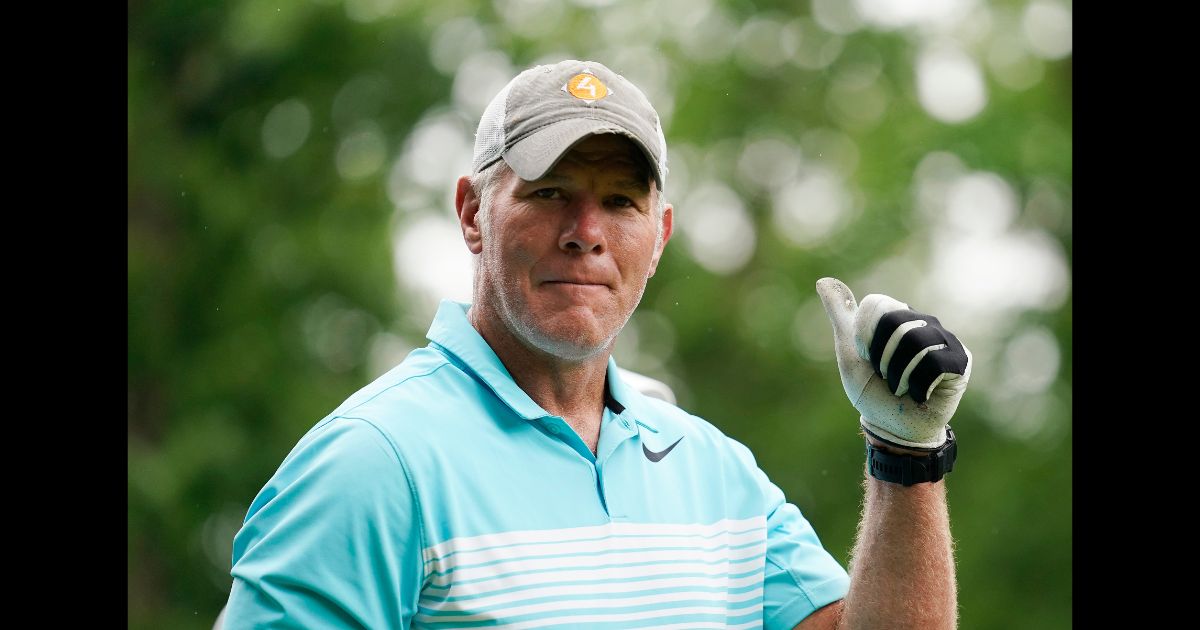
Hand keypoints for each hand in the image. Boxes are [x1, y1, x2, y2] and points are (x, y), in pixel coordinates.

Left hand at [815, 277, 971, 448]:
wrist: (894, 429)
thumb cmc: (872, 391)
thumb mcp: (849, 352)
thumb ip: (840, 315)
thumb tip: (822, 281)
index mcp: (896, 314)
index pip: (876, 306)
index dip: (865, 336)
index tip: (866, 356)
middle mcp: (922, 321)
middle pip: (896, 322)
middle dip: (881, 357)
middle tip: (885, 375)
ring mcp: (944, 339)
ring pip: (916, 342)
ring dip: (899, 374)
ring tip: (901, 386)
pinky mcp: (961, 361)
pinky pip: (936, 363)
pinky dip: (918, 385)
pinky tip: (920, 394)